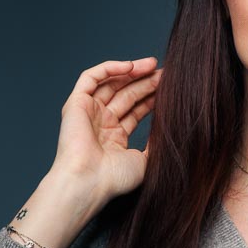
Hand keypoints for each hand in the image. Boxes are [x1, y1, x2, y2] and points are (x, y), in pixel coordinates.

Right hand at [50, 57, 161, 204]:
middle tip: (166, 74)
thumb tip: (168, 130)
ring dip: (132, 72)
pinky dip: (109, 68)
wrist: (88, 182)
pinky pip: (91, 78)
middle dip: (146, 82)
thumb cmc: (114, 179)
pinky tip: (131, 66)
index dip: (152, 97)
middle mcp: (101, 123)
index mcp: (114, 138)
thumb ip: (155, 144)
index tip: (171, 89)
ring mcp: (88, 112)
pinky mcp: (75, 104)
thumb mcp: (145, 161)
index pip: (136, 110)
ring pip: (111, 83)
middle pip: (126, 94)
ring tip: (153, 65)